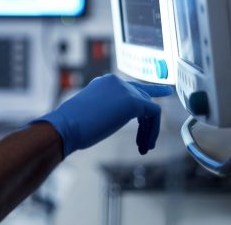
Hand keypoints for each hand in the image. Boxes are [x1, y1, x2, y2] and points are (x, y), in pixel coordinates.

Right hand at [34, 74, 173, 156]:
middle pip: (143, 98)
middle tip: (145, 142)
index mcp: (104, 83)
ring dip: (149, 130)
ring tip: (143, 148)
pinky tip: (145, 145)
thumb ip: (108, 109)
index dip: (148, 94)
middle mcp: (116, 81)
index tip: (163, 94)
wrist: (66, 126)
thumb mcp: (93, 112)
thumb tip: (114, 118)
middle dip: (147, 122)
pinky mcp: (133, 101)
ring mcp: (125, 89)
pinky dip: (153, 131)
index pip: (131, 87)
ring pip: (149, 108)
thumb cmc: (73, 126)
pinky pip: (154, 114)